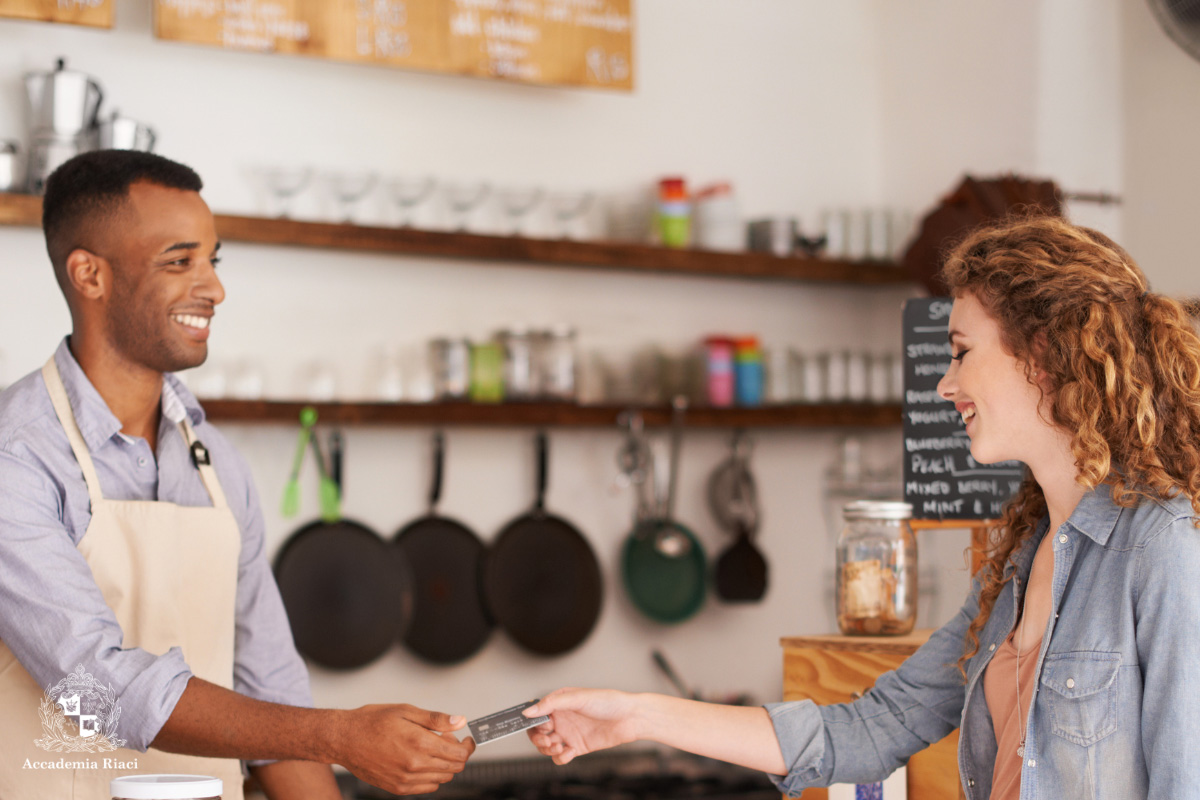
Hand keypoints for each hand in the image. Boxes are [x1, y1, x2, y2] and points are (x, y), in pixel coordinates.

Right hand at [336, 704, 475, 793]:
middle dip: (458, 754)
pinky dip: (431, 776)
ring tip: (433, 749)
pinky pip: (427, 787)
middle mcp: (415, 765)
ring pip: (442, 779)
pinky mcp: (398, 788)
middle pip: (454, 768)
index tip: (467, 738)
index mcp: (420, 743)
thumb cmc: (372, 722)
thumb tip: (460, 721)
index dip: (468, 746)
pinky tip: (422, 761)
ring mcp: (406, 780)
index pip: (459, 754)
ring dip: (445, 765)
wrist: (345, 739)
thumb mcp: (406, 711)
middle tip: (449, 740)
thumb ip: (436, 719)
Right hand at [524, 688, 639, 764]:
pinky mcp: (577, 747)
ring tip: (558, 746)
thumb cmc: (607, 702)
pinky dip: (560, 757)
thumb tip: (529, 711)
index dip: (532, 720)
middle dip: (537, 738)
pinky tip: (568, 752)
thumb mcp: (578, 698)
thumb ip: (552, 704)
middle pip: (537, 732)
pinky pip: (561, 757)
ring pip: (546, 746)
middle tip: (546, 740)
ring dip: (547, 749)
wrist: (629, 718)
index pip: (536, 712)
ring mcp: (569, 733)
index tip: (533, 726)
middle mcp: (562, 718)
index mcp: (559, 703)